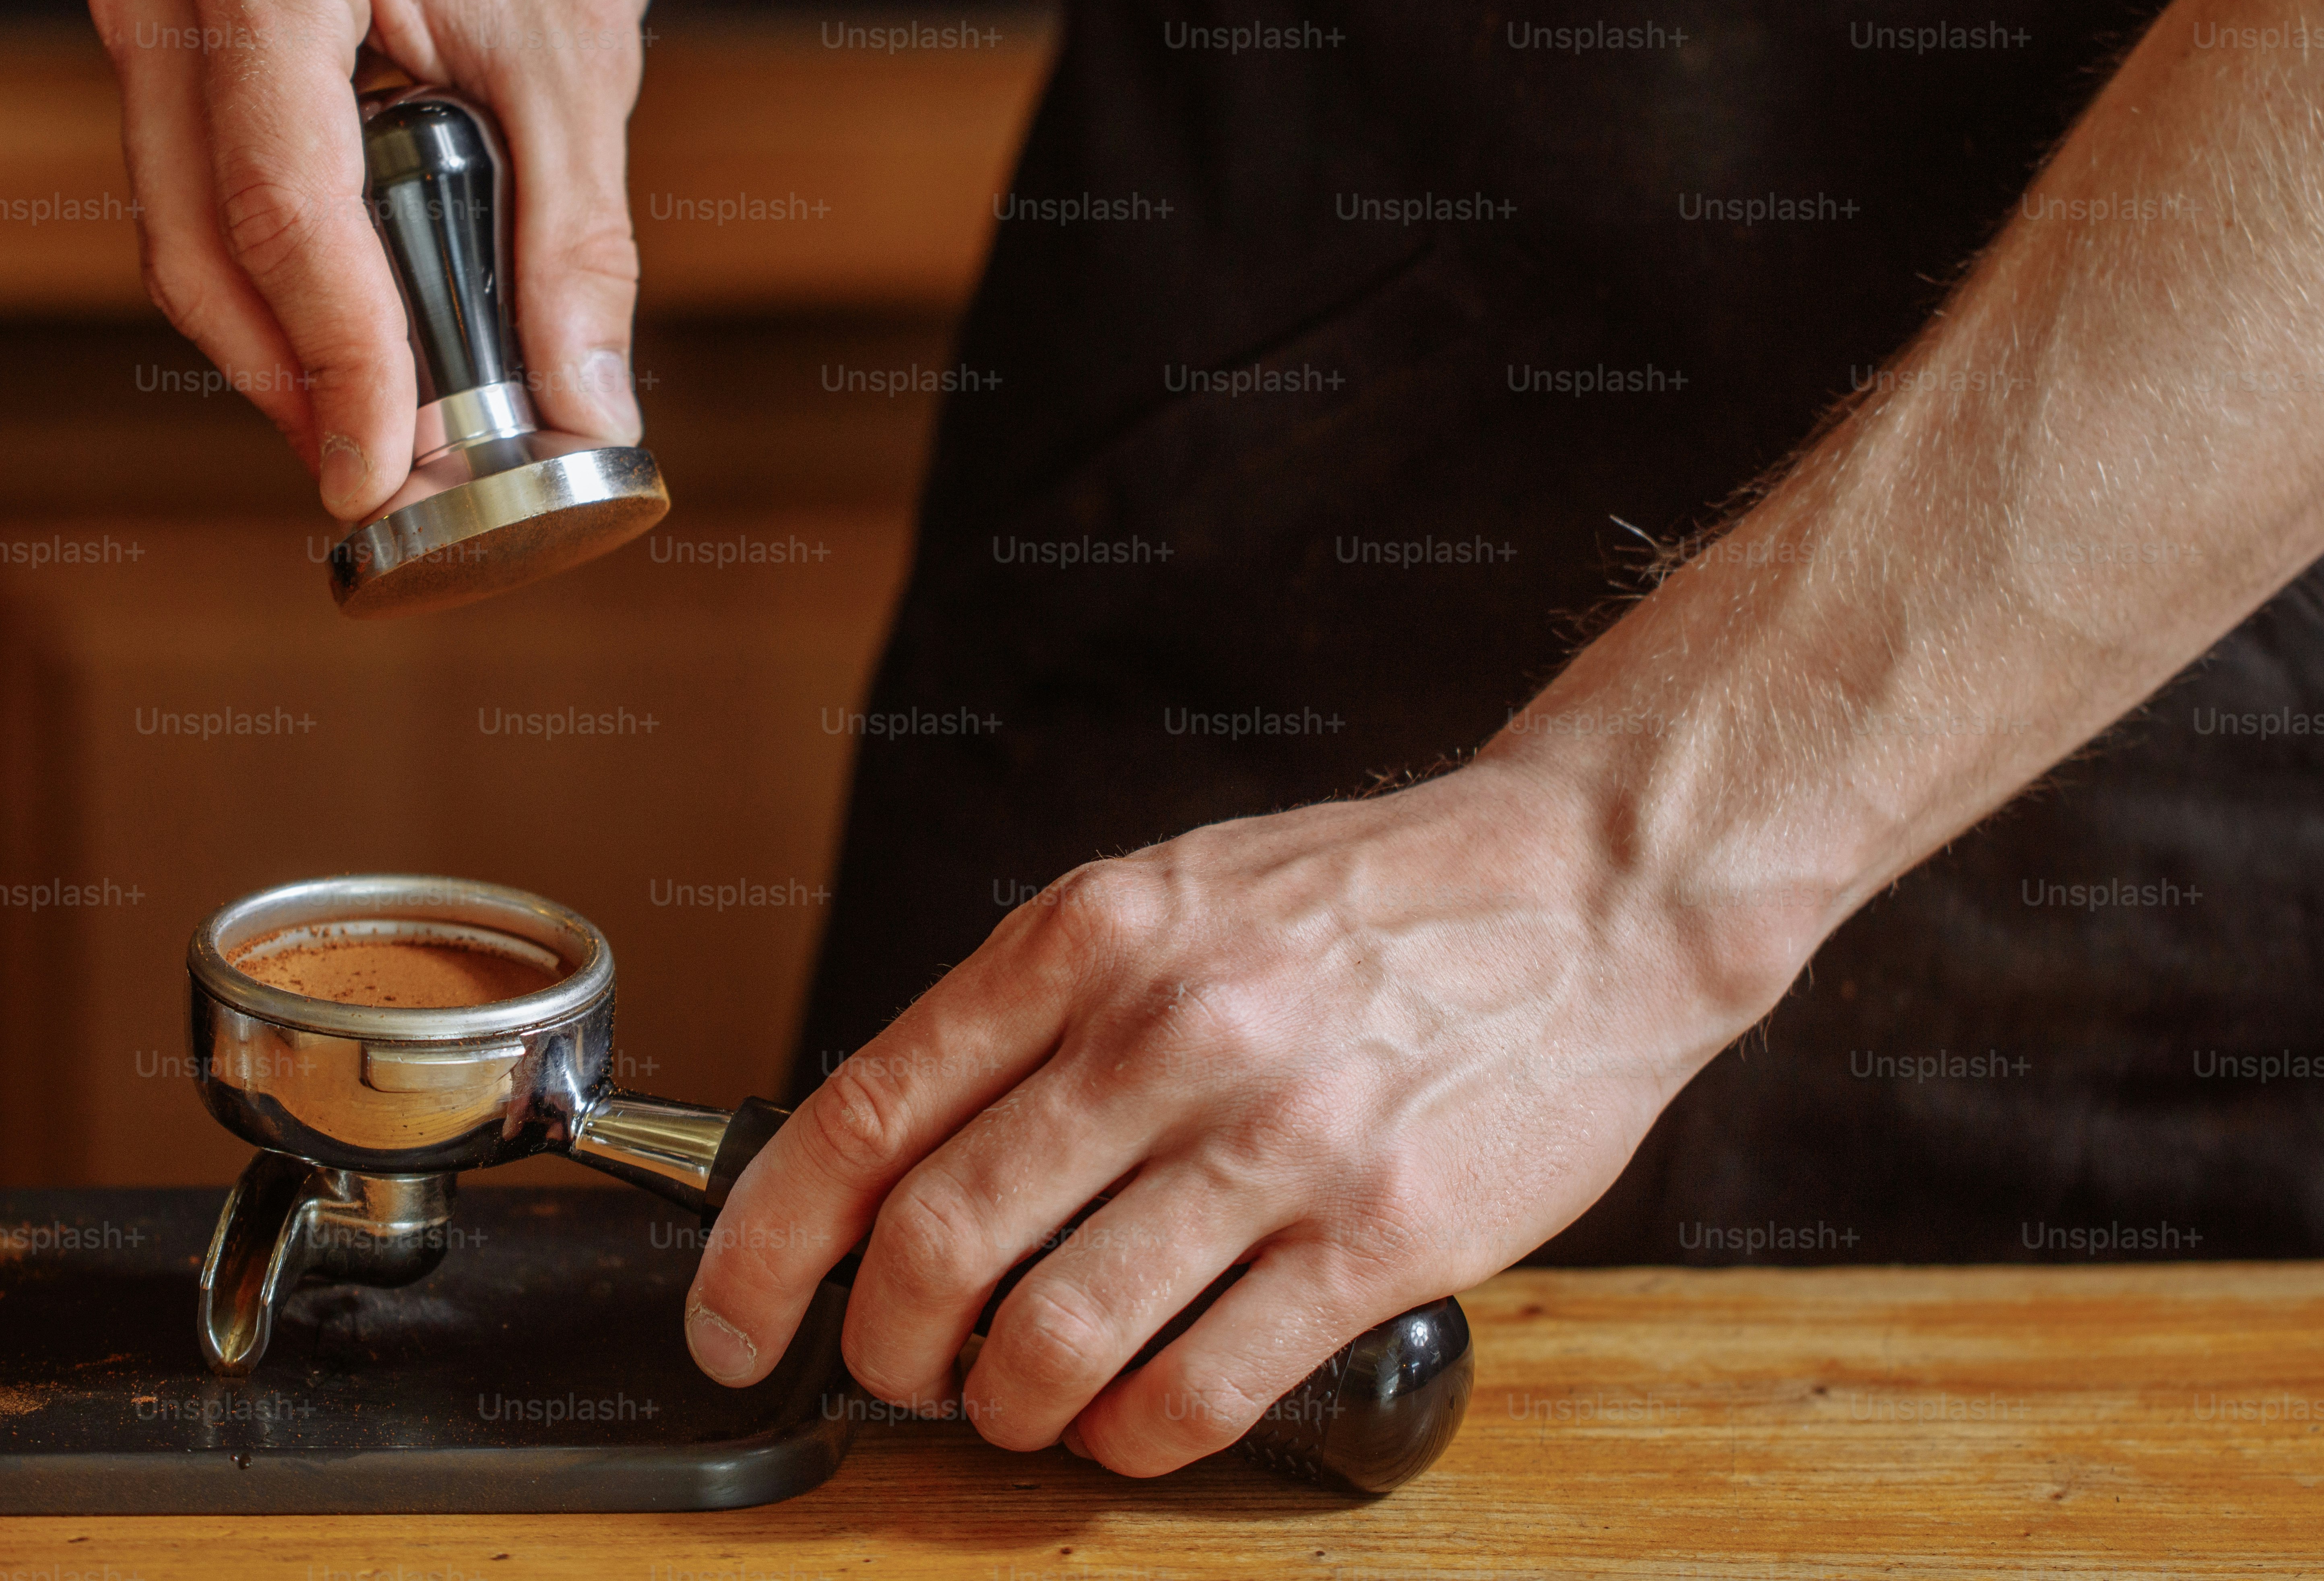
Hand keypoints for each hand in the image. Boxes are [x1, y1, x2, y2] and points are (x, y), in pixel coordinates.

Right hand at [84, 0, 663, 521]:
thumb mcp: (580, 53)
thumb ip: (575, 237)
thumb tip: (589, 405)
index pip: (281, 215)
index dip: (336, 366)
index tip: (384, 477)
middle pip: (204, 248)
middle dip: (297, 381)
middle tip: (390, 488)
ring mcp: (148, 2)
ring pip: (190, 234)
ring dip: (280, 344)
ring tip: (388, 432)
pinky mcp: (172, 28)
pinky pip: (206, 187)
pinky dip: (277, 274)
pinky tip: (357, 335)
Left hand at [682, 745, 1792, 1474]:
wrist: (1590, 888)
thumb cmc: (1368, 901)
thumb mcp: (1166, 898)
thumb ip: (1032, 1013)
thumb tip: (895, 1154)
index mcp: (1092, 938)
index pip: (866, 1114)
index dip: (767, 1243)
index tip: (733, 1318)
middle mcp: (1168, 1033)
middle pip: (938, 1246)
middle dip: (887, 1349)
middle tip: (901, 1374)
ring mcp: (1276, 1139)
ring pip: (1056, 1339)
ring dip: (1007, 1409)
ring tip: (1022, 1405)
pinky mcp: (1378, 1236)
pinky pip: (1198, 1387)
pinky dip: (1133, 1435)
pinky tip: (1135, 1419)